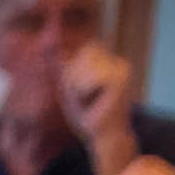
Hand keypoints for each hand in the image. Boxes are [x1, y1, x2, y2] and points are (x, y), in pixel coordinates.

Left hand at [65, 42, 142, 162]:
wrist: (105, 138)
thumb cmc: (88, 115)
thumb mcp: (70, 86)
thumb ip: (65, 63)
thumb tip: (51, 36)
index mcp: (111, 63)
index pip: (85, 50)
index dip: (75, 71)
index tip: (82, 92)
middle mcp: (119, 63)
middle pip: (84, 54)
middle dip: (74, 78)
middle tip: (85, 99)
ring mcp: (123, 70)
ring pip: (85, 66)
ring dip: (78, 87)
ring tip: (90, 102)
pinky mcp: (122, 80)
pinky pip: (91, 80)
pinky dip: (84, 93)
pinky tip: (96, 104)